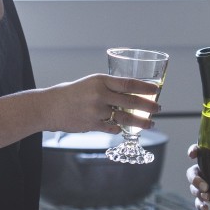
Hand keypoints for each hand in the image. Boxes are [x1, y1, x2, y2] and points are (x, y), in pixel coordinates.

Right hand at [41, 73, 161, 133]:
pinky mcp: (92, 125)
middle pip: (130, 101)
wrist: (51, 106)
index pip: (128, 83)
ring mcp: (96, 111)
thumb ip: (110, 87)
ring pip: (124, 118)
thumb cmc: (74, 92)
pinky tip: (125, 129)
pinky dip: (120, 129)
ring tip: (151, 123)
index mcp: (101, 80)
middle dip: (148, 106)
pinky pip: (112, 128)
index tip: (156, 90)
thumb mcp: (92, 82)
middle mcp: (100, 95)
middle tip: (158, 108)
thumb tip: (133, 93)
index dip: (144, 87)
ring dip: (140, 122)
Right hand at [186, 143, 209, 209]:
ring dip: (198, 194)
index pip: (200, 151)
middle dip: (195, 180)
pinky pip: (199, 202)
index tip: (192, 154)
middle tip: (206, 187)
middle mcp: (206, 171)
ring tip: (208, 199)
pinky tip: (206, 209)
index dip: (193, 151)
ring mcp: (206, 186)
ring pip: (194, 188)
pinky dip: (200, 206)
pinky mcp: (209, 199)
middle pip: (192, 173)